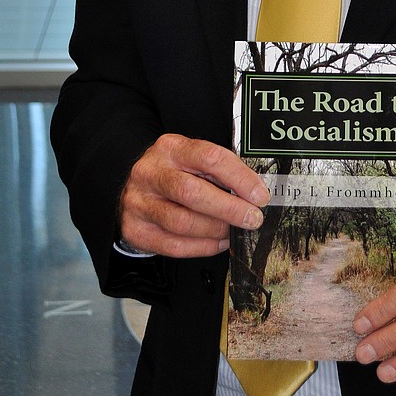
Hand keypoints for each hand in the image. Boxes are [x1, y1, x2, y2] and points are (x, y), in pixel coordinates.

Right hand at [118, 133, 269, 258]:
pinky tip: (218, 243)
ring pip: (182, 222)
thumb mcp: (193, 161)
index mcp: (171, 148)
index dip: (239, 178)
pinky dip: (202, 247)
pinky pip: (174, 246)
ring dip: (216, 230)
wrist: (136, 190)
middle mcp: (151, 172)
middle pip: (192, 192)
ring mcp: (139, 202)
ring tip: (233, 232)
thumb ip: (219, 173)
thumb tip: (254, 194)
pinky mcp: (135, 229)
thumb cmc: (174, 174)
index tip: (259, 195)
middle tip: (252, 218)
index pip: (210, 158)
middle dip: (229, 208)